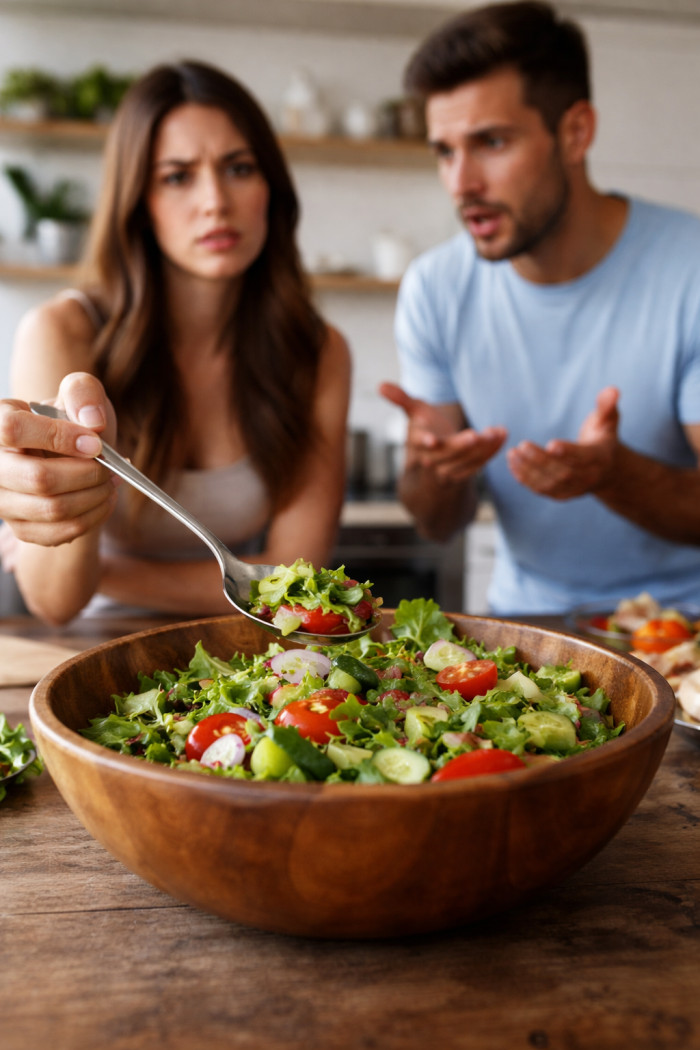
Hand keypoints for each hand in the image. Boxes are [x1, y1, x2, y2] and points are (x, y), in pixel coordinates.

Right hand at [0, 372, 118, 546]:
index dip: (59, 437)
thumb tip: (92, 422)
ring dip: (95, 496)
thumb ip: (83, 393)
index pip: (13, 430)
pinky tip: (104, 499)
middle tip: (110, 466)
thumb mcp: (76, 394)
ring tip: (111, 480)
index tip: (95, 443)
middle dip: (88, 474)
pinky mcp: (21, 527)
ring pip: (54, 509)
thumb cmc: (71, 421)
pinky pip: (61, 532)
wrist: (68, 456)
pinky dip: (93, 517)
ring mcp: (3, 501)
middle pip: (39, 478)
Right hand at [379, 382, 506, 483]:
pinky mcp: (464, 473)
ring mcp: (448, 470)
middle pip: (446, 455)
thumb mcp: (414, 412)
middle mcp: (431, 460)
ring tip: (496, 432)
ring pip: (465, 462)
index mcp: (418, 444)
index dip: (425, 442)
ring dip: (482, 449)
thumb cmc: (424, 428)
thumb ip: (400, 398)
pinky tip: (502, 435)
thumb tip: (380, 385)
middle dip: (462, 446)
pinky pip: (478, 465)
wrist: (432, 458)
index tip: (432, 439)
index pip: (420, 444)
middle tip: (477, 435)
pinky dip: (491, 451)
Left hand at [506, 386, 619, 499]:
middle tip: (522, 445)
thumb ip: (607, 406)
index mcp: (600, 457)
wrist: (607, 469)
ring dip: (528, 471)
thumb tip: (612, 390)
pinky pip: (542, 490)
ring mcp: (574, 489)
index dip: (568, 452)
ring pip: (550, 484)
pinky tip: (513, 464)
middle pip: (563, 473)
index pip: (584, 457)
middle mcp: (588, 477)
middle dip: (541, 460)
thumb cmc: (602, 437)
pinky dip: (525, 479)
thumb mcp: (608, 420)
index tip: (550, 444)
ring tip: (512, 454)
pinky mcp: (561, 495)